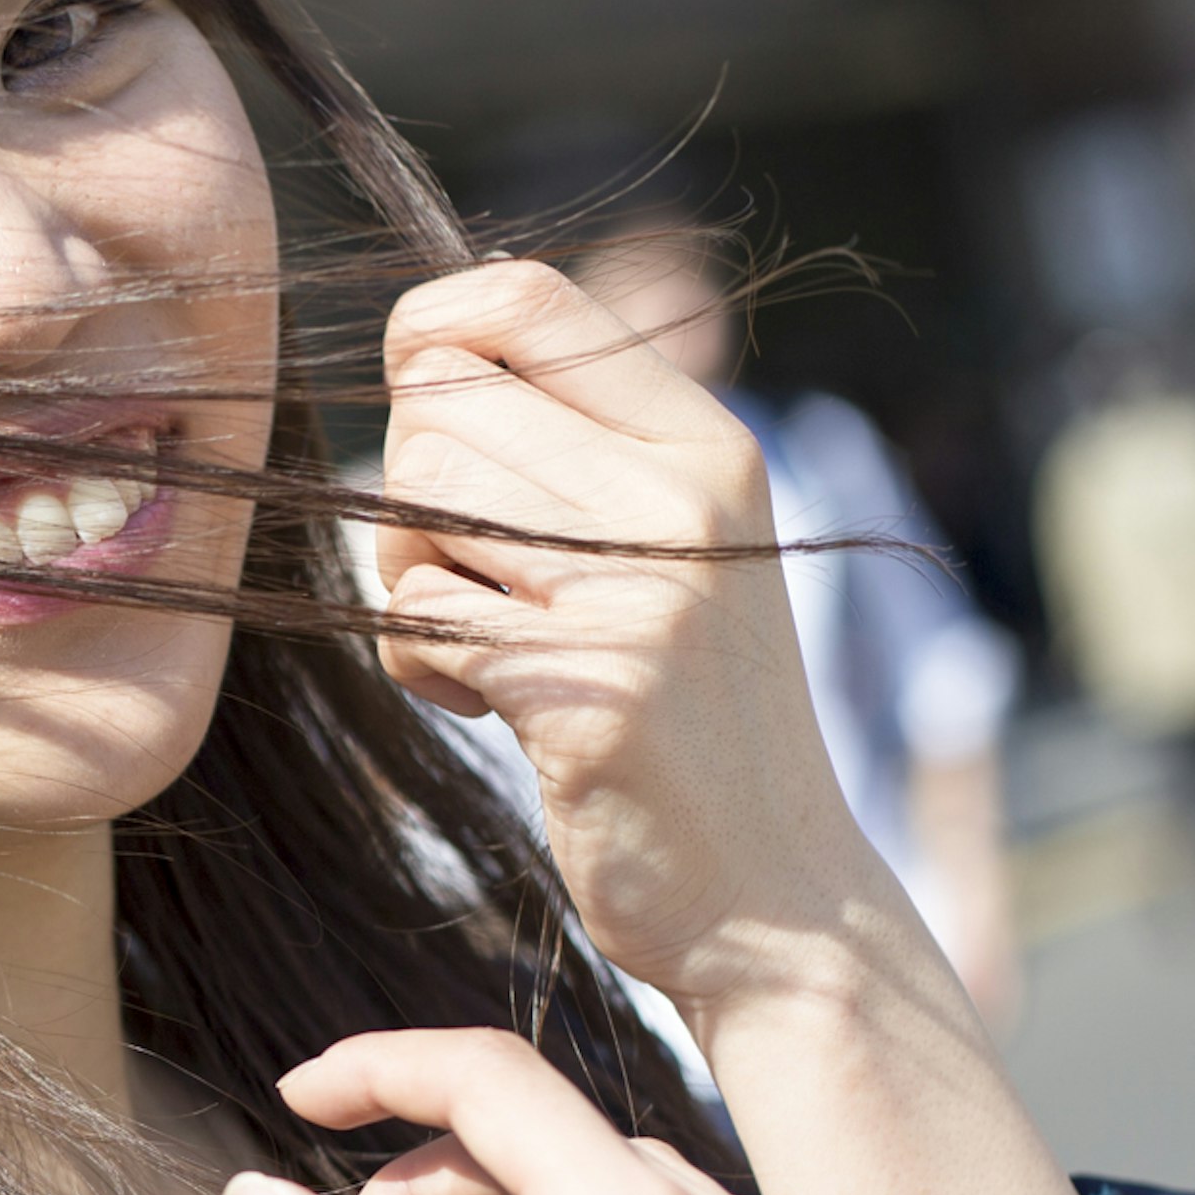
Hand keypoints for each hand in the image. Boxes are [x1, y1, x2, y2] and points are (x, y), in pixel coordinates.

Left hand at [366, 260, 894, 1015]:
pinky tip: (497, 709)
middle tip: (477, 586)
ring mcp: (639, 587)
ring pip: (415, 497)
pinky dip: (424, 666)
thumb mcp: (672, 554)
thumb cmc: (688, 727)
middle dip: (417, 497)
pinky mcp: (584, 684)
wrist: (778, 899)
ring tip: (496, 650)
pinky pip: (416, 616)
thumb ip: (579, 452)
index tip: (430, 425)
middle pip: (438, 405)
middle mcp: (683, 494)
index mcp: (707, 443)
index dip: (431, 337)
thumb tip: (432, 344)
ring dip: (416, 583)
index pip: (522, 295)